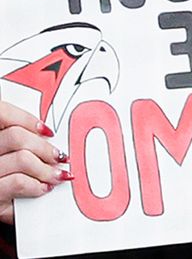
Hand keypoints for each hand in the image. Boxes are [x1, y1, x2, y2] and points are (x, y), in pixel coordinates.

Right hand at [0, 101, 69, 224]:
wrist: (0, 205)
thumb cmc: (8, 181)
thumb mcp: (9, 155)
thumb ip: (21, 141)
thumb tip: (47, 134)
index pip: (2, 114)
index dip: (27, 120)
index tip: (47, 131)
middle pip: (16, 137)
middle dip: (44, 147)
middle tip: (59, 157)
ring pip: (22, 158)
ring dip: (46, 169)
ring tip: (56, 175)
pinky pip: (19, 182)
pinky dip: (37, 185)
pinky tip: (43, 188)